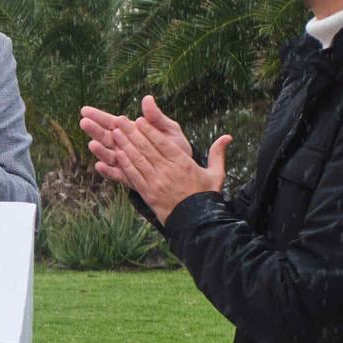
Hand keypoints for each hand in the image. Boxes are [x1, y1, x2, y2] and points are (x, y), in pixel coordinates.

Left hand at [81, 97, 228, 224]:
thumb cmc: (205, 196)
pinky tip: (116, 155)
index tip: (139, 120)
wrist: (196, 223)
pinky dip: (124, 164)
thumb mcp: (216, 174)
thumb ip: (218, 154)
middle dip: (131, 133)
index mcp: (183, 164)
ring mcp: (156, 183)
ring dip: (124, 145)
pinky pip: (134, 176)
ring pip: (137, 160)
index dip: (150, 131)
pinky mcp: (147, 194)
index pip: (163, 144)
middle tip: (118, 121)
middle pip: (146, 149)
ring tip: (114, 133)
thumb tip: (228, 136)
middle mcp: (168, 172)